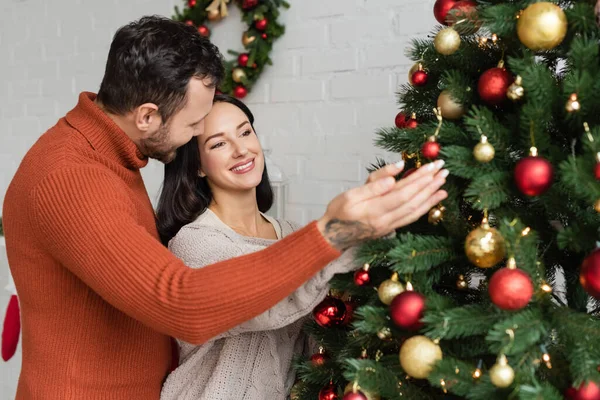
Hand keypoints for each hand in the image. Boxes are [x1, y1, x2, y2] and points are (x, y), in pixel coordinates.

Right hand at [316, 160, 447, 250]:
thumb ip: (374, 184)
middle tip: (443, 169)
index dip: (419, 179)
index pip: (403, 193)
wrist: (333, 236)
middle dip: (429, 184)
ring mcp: (390, 226)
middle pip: (413, 200)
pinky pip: (413, 217)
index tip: (432, 166)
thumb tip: (396, 171)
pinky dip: (426, 207)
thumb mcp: (350, 194)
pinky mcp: (392, 228)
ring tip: (443, 182)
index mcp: (374, 210)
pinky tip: (435, 199)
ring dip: (431, 195)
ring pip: (416, 210)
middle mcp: (386, 221)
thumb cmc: (339, 212)